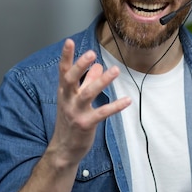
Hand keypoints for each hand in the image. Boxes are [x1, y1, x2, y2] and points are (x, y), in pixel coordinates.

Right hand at [49, 39, 130, 165]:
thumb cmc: (70, 121)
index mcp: (64, 92)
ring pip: (88, 94)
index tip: (69, 41)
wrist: (64, 149)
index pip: (63, 71)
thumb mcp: (76, 100)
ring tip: (115, 70)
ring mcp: (75, 112)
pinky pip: (102, 113)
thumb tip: (99, 66)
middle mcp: (67, 100)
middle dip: (80, 66)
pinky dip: (115, 106)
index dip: (66, 56)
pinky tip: (127, 100)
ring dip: (102, 81)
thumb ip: (87, 82)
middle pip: (71, 80)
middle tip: (92, 53)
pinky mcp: (86, 124)